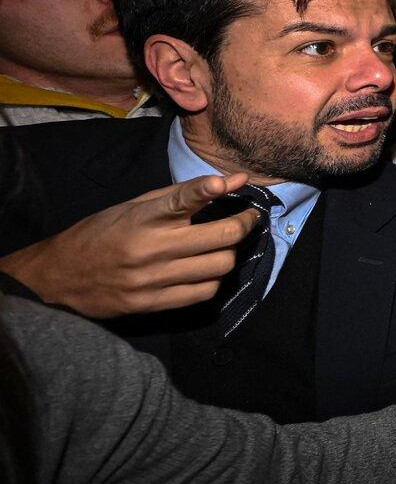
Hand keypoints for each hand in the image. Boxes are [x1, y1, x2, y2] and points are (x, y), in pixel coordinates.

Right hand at [0, 173, 257, 316]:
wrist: (59, 277)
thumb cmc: (102, 233)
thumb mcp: (134, 206)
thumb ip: (185, 193)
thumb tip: (234, 179)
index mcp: (141, 218)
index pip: (180, 200)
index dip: (208, 189)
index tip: (232, 182)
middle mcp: (150, 249)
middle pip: (221, 237)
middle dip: (245, 223)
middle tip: (248, 217)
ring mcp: (153, 280)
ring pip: (221, 266)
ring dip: (230, 253)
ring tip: (224, 245)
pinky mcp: (153, 304)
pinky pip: (205, 292)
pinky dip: (214, 279)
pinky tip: (207, 269)